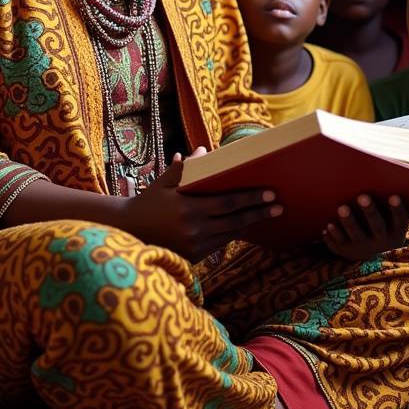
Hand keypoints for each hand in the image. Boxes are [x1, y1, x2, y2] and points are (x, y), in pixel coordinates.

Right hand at [120, 149, 283, 260]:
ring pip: (230, 234)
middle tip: (280, 206)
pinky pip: (220, 244)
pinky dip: (234, 233)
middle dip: (259, 213)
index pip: (227, 204)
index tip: (270, 194)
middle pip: (235, 221)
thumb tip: (204, 152)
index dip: (251, 199)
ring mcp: (194, 246)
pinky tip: (247, 225)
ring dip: (250, 224)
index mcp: (187, 209)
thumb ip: (184, 169)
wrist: (128, 233)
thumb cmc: (148, 203)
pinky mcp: (194, 257)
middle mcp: (193, 230)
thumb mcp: (163, 183)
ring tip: (269, 214)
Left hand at [322, 194, 408, 261]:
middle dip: (370, 212)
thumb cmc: (381, 224)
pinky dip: (334, 237)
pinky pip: (340, 245)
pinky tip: (328, 225)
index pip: (400, 221)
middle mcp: (382, 243)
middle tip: (362, 196)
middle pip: (377, 226)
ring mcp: (365, 249)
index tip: (393, 196)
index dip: (397, 209)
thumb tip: (379, 174)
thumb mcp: (389, 219)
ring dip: (349, 222)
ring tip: (342, 208)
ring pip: (357, 236)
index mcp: (395, 232)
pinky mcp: (348, 253)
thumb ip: (385, 202)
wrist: (372, 256)